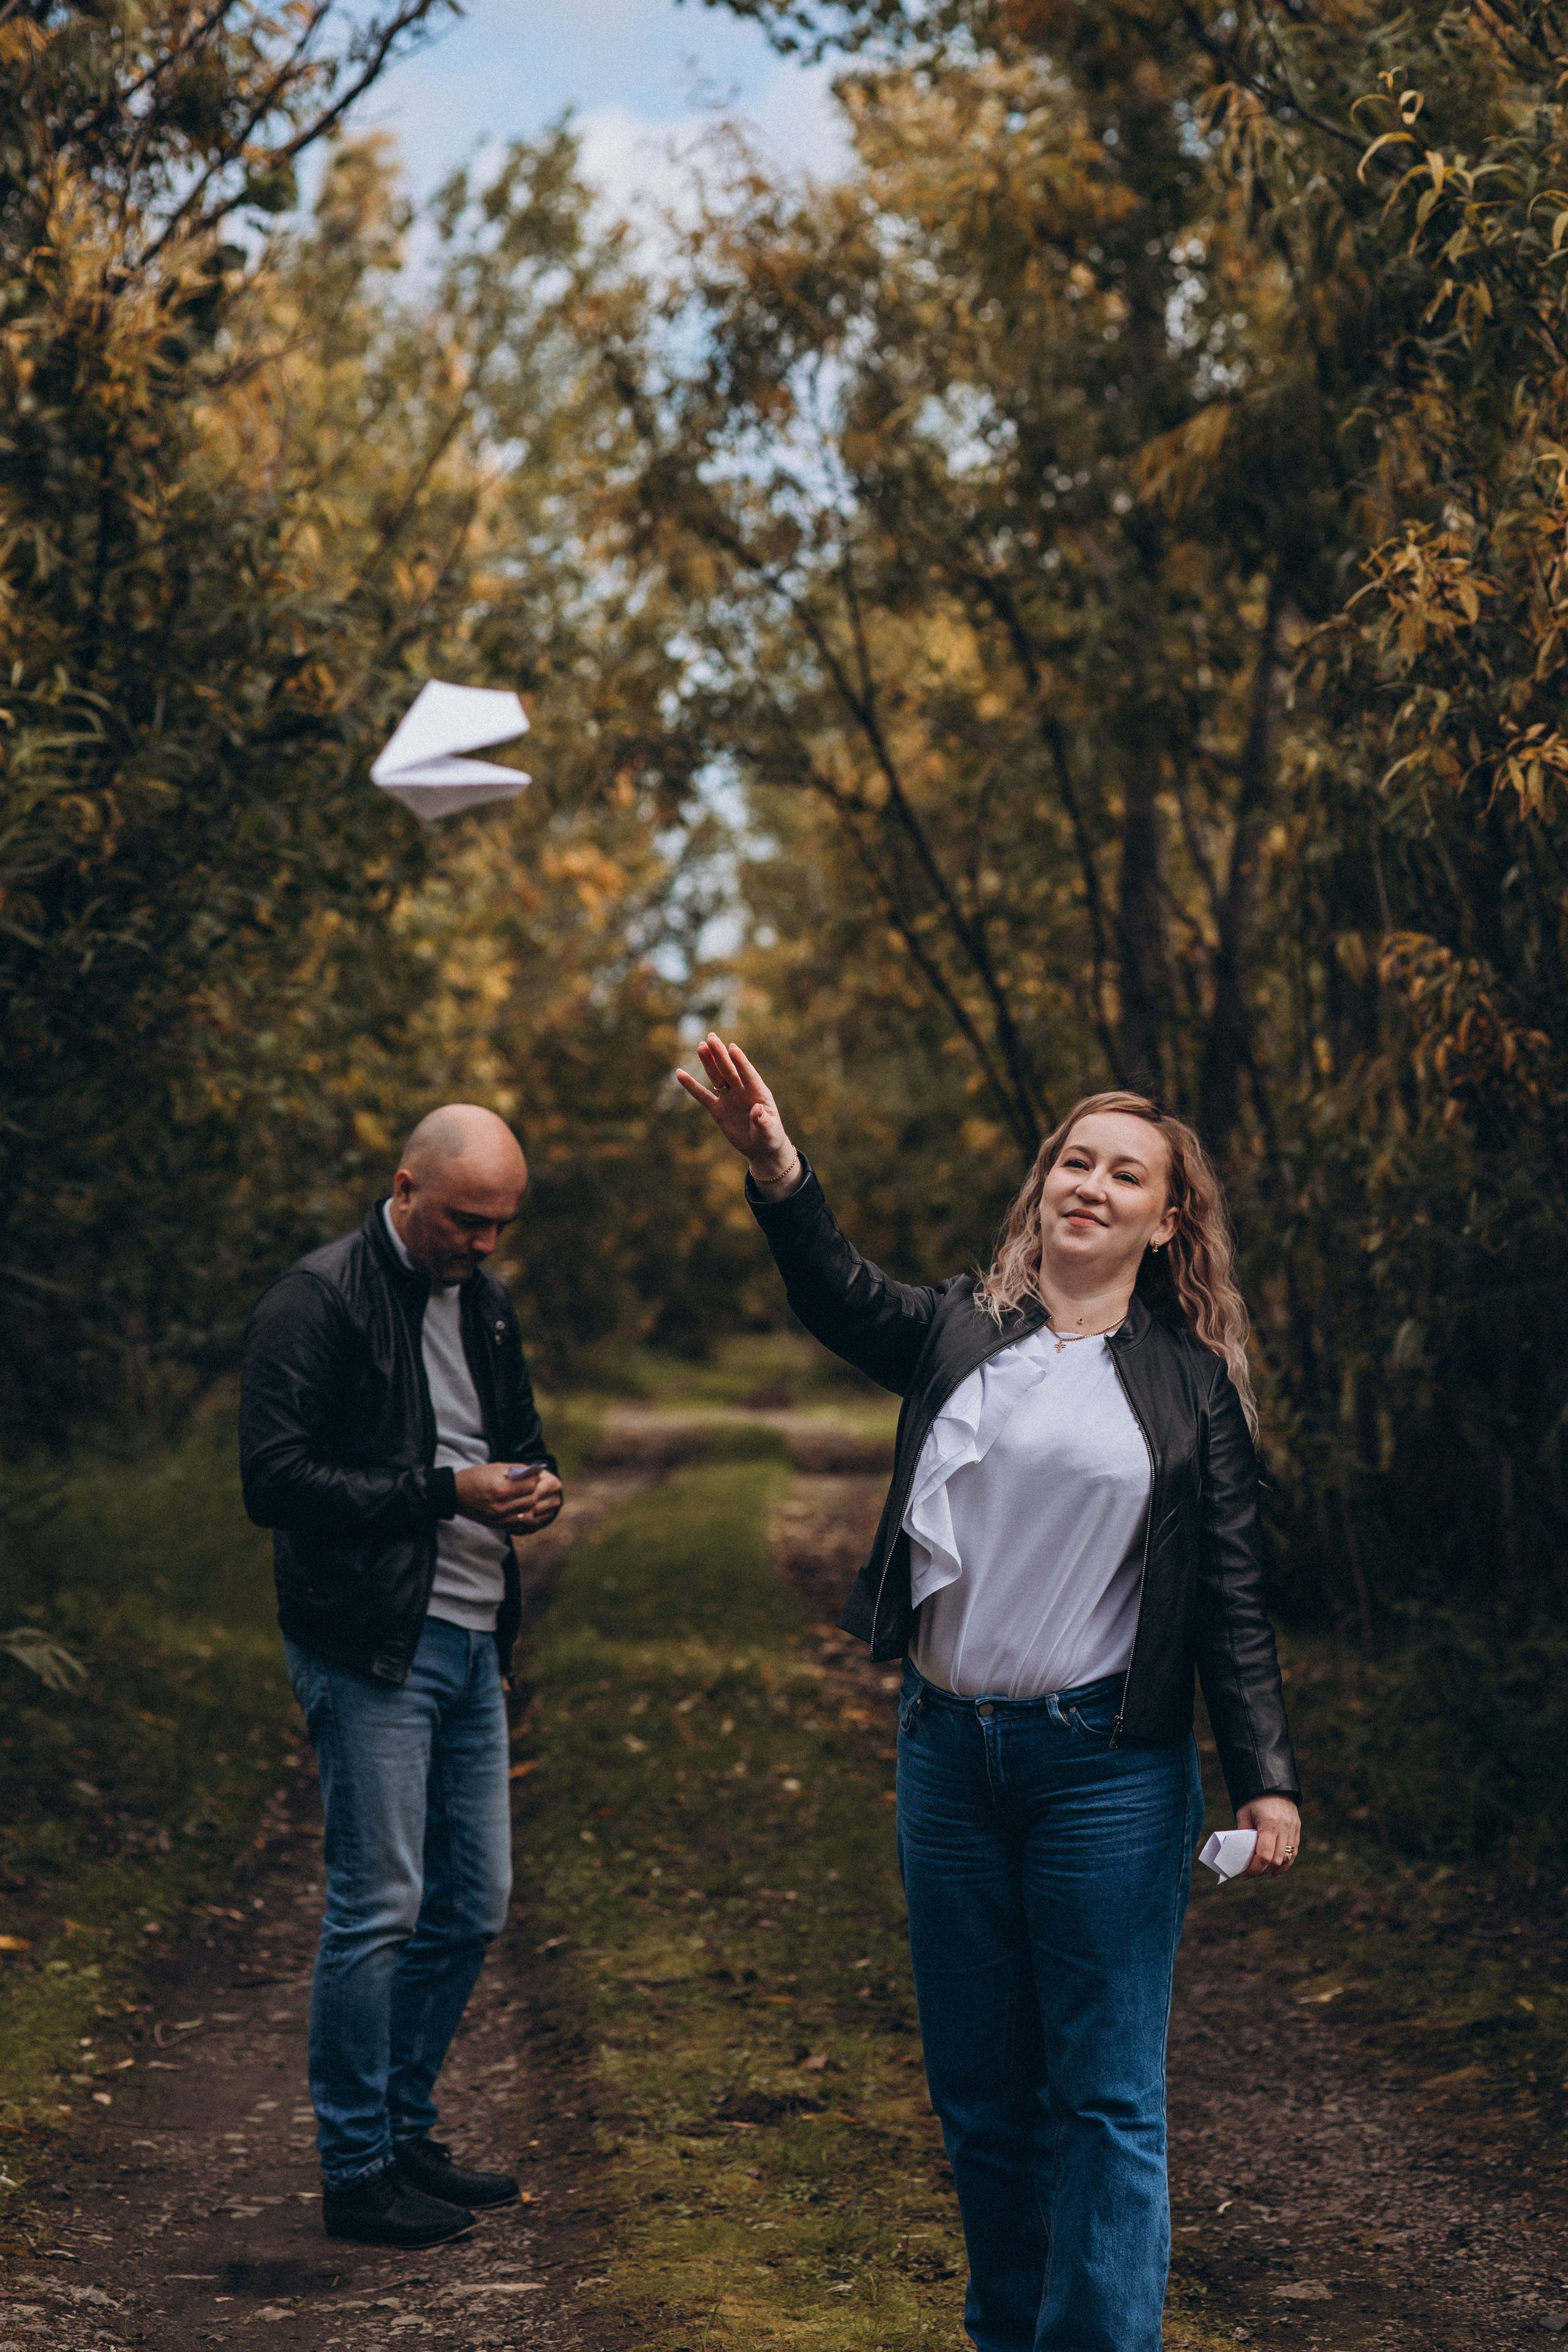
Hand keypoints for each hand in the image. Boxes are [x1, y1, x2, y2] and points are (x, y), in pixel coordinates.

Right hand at [453, 1463, 564, 1534]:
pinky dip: (535, 1521)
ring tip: (555, 1502)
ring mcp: (500, 1519)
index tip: (542, 1476)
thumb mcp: (495, 1468)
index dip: (539, 1480)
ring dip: (545, 1509)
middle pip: (532, 1502)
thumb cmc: (475, 1477)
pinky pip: (522, 1526)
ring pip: (530, 1516)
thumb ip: (517, 1470)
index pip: (530, 1486)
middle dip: (547, 1494)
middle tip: (557, 1487)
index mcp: (500, 1489)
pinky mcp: (499, 1525)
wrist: (455, 1495)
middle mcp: (501, 1506)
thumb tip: (537, 1472)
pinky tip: (542, 1515)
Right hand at [674, 1034, 801, 1197]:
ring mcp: (729, 1098)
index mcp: (758, 1092)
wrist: (761, 1148)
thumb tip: (757, 1110)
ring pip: (717, 1077)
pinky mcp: (718, 1109)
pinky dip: (691, 1085)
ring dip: (709, 1062)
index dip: (740, 1062)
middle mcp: (742, 1091)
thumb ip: (763, 1121)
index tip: (732, 1048)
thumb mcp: (770, 1131)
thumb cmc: (770, 1137)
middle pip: (729, 1070)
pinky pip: (702, 1096)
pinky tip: (679, 1074)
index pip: (748, 1074)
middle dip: (721, 1055)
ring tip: (701, 1046)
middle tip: (711, 1037)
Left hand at [1235, 1794, 1300, 1876]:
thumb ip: (1243, 1834)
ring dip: (1273, 1869)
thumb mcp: (1243, 1814)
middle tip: (1249, 1874)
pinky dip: (1286, 1863)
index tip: (1244, 1874)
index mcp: (1269, 1823)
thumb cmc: (1254, 1798)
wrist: (1272, 1782)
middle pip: (1276, 1860)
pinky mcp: (1297, 1828)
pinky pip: (1293, 1851)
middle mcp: (1284, 1827)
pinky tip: (1276, 1871)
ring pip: (1287, 1858)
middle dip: (1261, 1871)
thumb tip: (1240, 1855)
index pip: (1264, 1855)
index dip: (1254, 1869)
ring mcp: (1293, 1828)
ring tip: (1260, 1872)